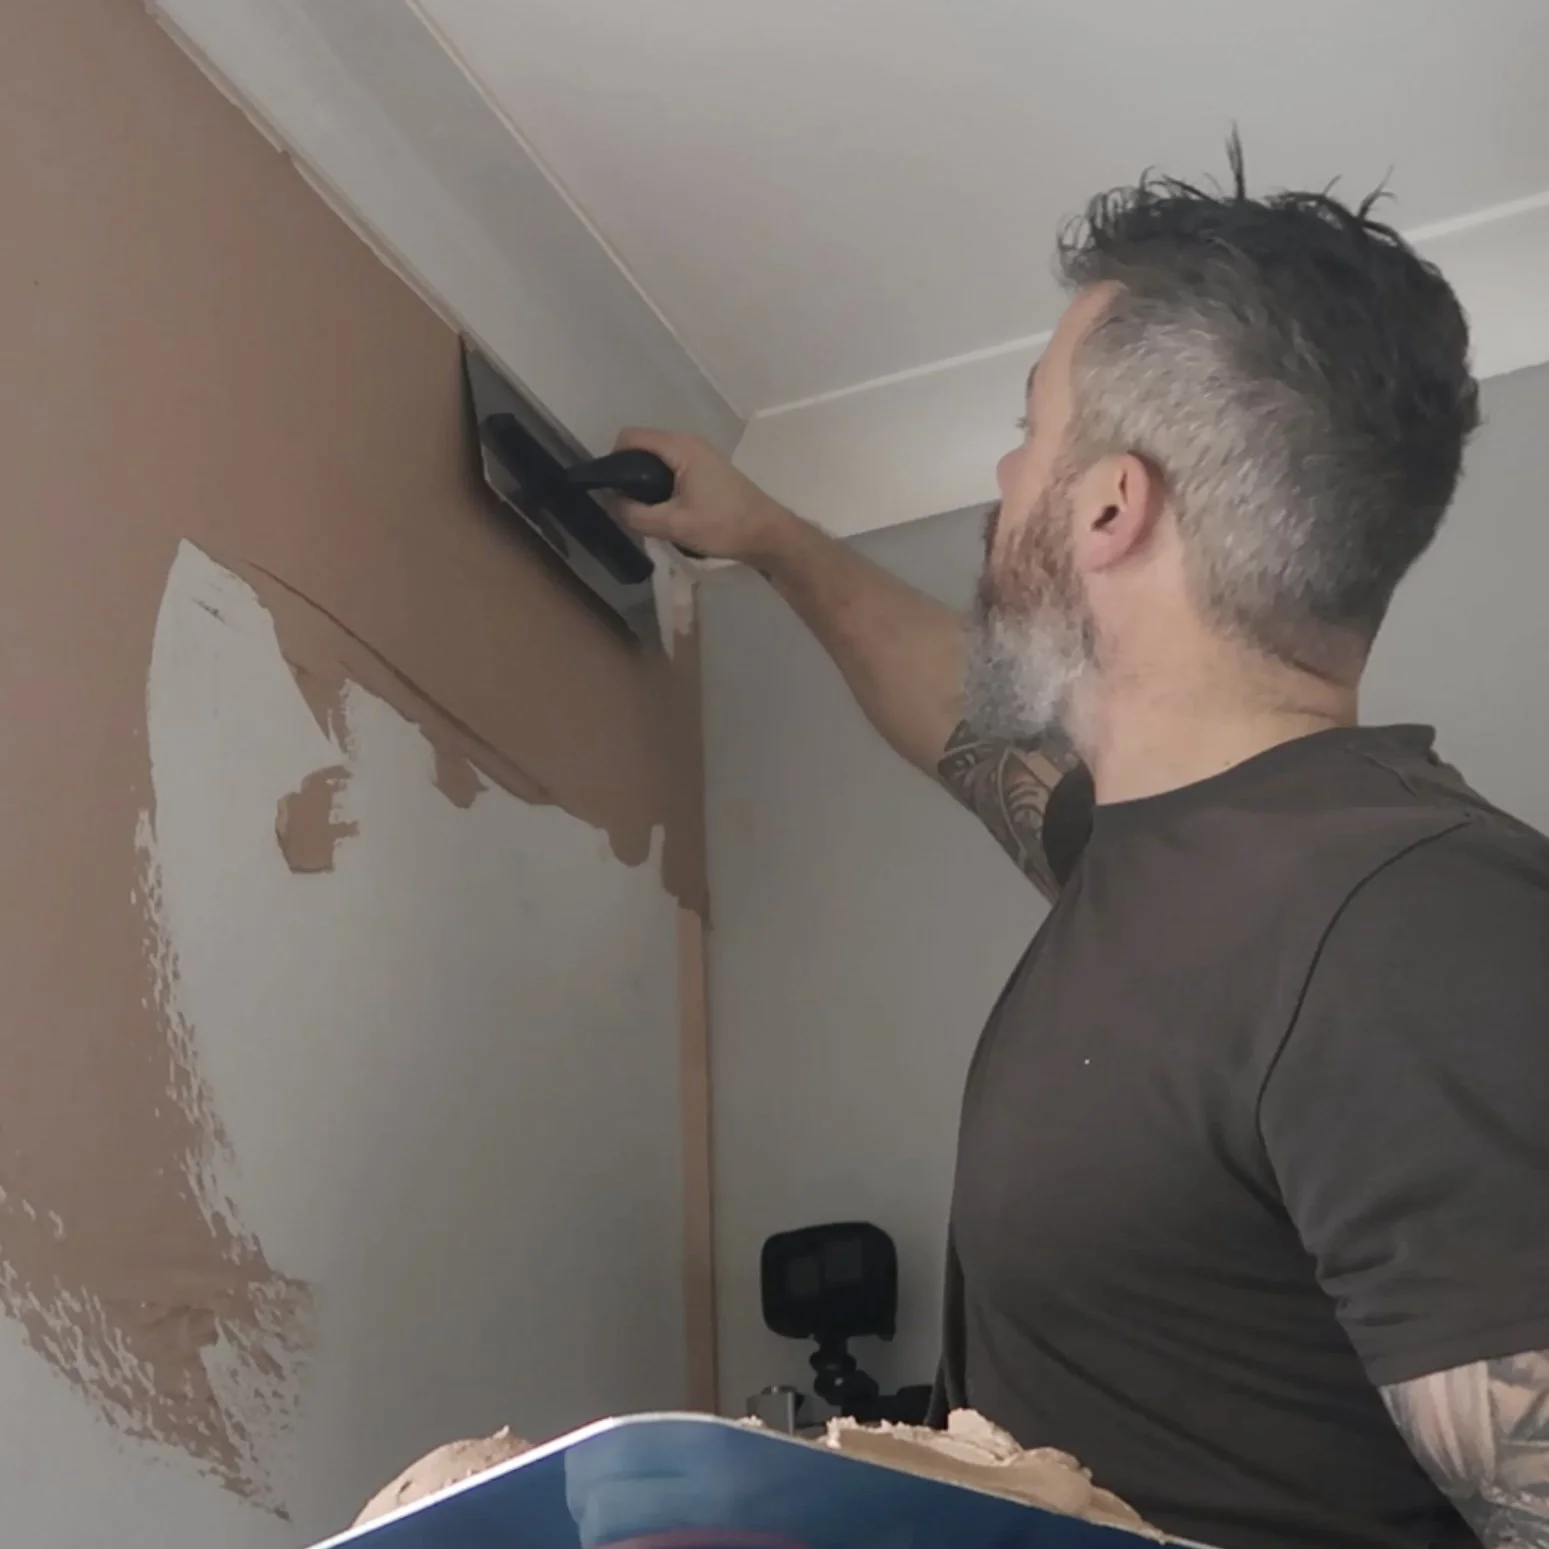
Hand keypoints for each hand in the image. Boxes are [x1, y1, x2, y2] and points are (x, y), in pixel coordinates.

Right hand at [612, 428, 794, 565]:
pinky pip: (672, 470)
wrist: (768, 535)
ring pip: (657, 462)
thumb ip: (634, 514)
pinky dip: (662, 487)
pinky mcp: (707, 470)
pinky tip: (667, 512)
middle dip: (629, 475)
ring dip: (646, 484)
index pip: (630, 437)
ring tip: (647, 512)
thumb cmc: (723, 526)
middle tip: (629, 506)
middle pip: (643, 448)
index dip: (613, 460)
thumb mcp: (673, 524)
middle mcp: (689, 443)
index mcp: (680, 447)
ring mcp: (700, 455)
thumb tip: (610, 502)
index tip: (612, 489)